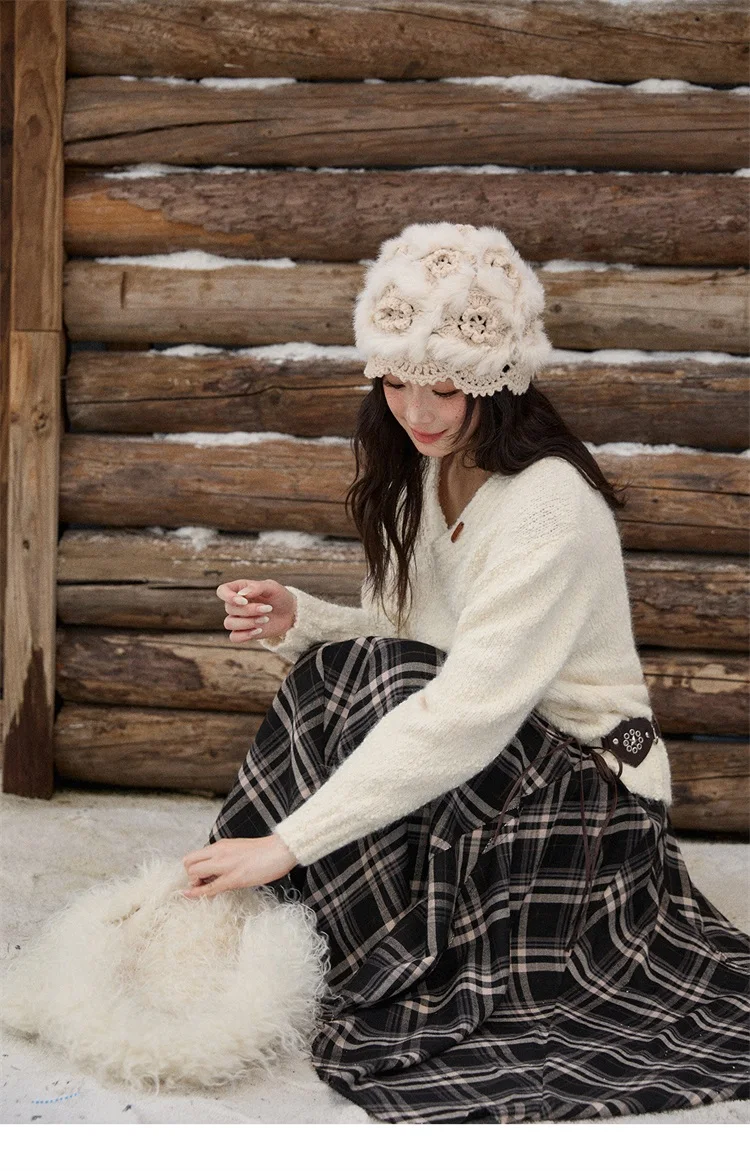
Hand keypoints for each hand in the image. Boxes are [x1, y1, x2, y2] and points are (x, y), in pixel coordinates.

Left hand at [181, 834, 297, 898]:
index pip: (193, 855)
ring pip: (194, 874)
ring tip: (202, 888)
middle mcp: (219, 852)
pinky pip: (209, 888)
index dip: (191, 868)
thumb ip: (225, 856)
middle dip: (190, 876)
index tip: (199, 876)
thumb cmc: (264, 851)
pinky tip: (191, 896)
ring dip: (194, 884)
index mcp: (221, 845)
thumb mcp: (238, 848)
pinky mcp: (233, 878)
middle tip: (200, 882)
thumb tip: (216, 867)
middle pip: (188, 863)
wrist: (280, 850)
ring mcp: (225, 865)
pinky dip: (197, 894)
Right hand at [217, 577, 296, 644]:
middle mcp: (236, 604)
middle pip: (229, 609)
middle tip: (268, 609)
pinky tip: (258, 631)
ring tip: (265, 620)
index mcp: (239, 589)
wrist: (290, 613)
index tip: (244, 601)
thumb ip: (257, 587)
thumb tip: (243, 594)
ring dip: (247, 623)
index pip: (222, 591)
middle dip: (249, 610)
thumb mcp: (272, 587)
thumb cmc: (280, 597)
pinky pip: (234, 637)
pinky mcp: (244, 632)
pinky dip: (244, 635)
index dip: (228, 597)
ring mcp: (239, 619)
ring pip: (229, 623)